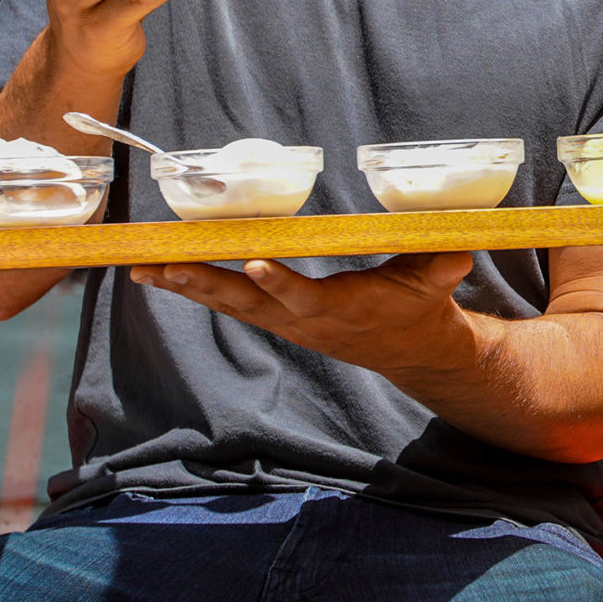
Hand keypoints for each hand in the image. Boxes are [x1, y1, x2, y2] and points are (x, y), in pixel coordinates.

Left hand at [130, 250, 473, 373]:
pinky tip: (161, 274)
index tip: (253, 262)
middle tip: (163, 267)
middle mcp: (306, 321)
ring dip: (186, 287)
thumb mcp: (437, 283)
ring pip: (230, 304)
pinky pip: (231, 303)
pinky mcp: (277, 318)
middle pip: (248, 304)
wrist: (412, 350)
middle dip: (204, 284)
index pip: (306, 298)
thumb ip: (442, 266)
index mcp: (344, 309)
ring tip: (143, 269)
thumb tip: (458, 252)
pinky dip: (195, 288)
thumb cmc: (422, 305)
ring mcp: (287, 322)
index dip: (280, 284)